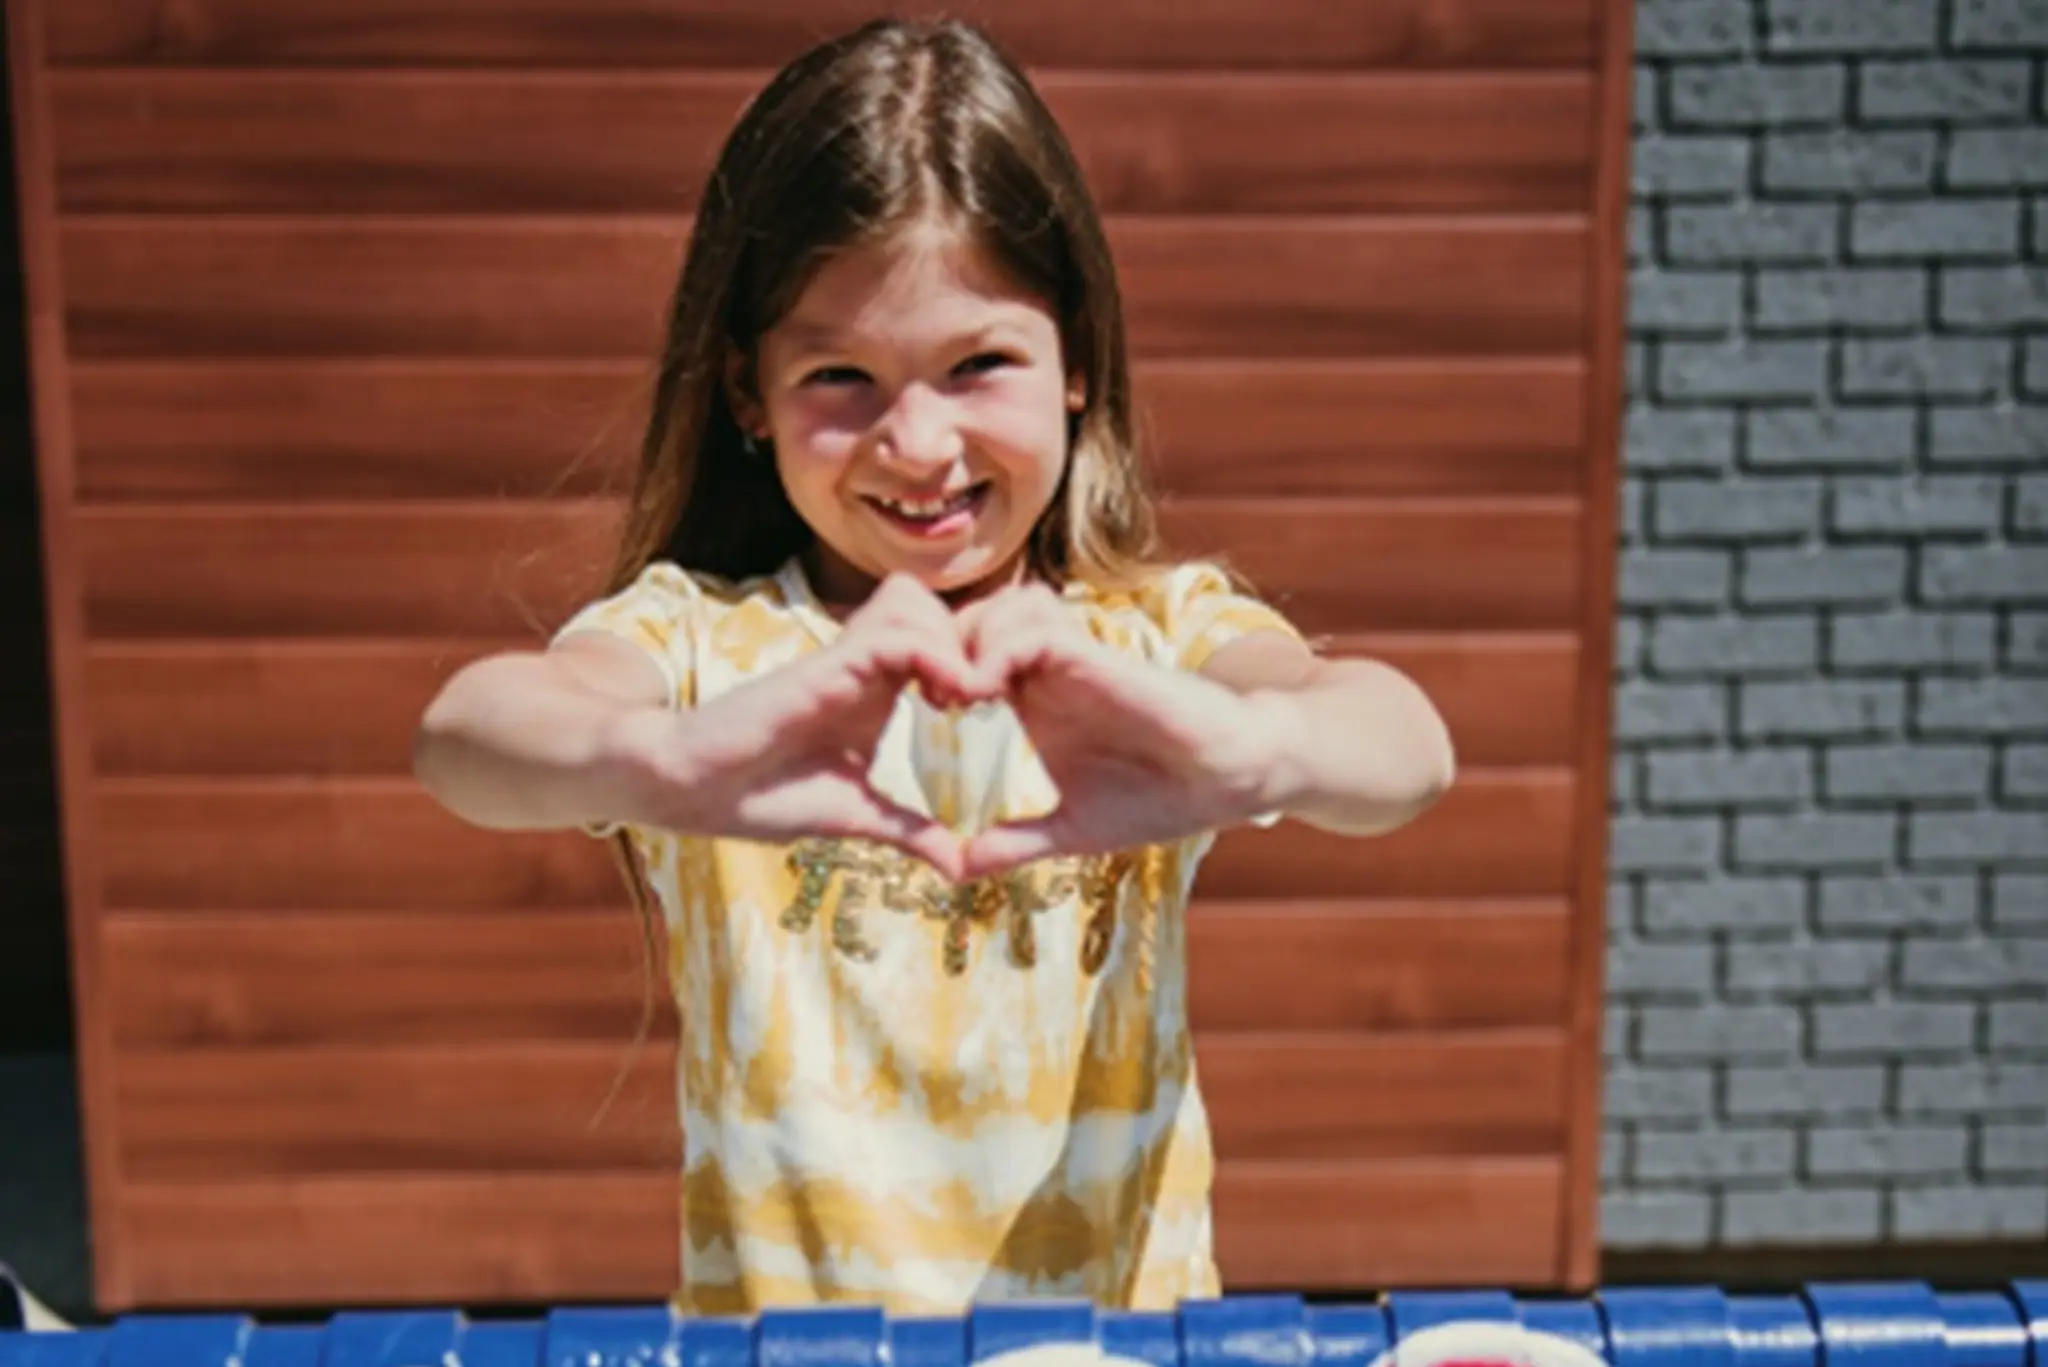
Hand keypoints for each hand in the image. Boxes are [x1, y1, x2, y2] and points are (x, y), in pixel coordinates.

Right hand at [617, 574, 991, 876]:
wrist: (689, 787)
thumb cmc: (759, 798)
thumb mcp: (855, 818)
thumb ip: (907, 830)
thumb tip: (959, 865)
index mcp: (877, 694)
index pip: (942, 644)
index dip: (978, 664)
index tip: (1000, 711)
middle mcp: (865, 667)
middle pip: (938, 608)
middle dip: (974, 641)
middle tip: (990, 696)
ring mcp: (845, 660)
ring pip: (919, 604)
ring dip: (953, 642)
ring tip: (965, 697)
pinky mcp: (826, 664)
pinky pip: (896, 633)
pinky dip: (933, 655)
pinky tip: (944, 698)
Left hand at [954, 584, 1302, 878]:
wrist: (1231, 779)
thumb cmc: (1162, 797)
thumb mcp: (1071, 829)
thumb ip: (1015, 842)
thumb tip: (957, 872)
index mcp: (1038, 698)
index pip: (969, 653)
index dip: (934, 670)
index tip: (919, 712)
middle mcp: (1052, 669)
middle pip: (976, 616)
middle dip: (941, 645)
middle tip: (925, 693)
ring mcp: (1077, 658)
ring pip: (1005, 607)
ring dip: (968, 640)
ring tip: (954, 695)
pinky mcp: (1101, 658)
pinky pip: (1036, 629)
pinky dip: (997, 649)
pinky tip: (982, 692)